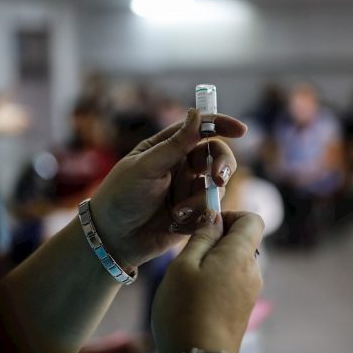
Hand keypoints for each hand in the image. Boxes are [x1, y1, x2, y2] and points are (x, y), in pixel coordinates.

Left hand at [89, 109, 245, 267]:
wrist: (112, 238)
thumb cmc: (122, 196)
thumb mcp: (146, 166)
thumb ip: (175, 143)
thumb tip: (196, 113)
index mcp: (169, 147)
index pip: (201, 129)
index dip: (222, 126)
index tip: (240, 130)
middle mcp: (183, 166)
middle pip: (217, 156)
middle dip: (222, 166)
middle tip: (218, 179)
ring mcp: (189, 190)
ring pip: (217, 187)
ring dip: (200, 199)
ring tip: (177, 212)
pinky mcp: (194, 214)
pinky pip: (211, 211)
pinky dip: (198, 217)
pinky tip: (176, 224)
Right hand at [151, 211, 263, 352]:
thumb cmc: (185, 311)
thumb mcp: (183, 266)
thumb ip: (201, 237)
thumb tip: (215, 217)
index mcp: (241, 255)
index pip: (252, 219)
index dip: (229, 215)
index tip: (204, 227)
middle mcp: (252, 271)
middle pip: (243, 240)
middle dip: (216, 240)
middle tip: (188, 256)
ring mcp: (250, 292)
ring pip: (234, 262)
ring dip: (212, 263)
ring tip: (188, 281)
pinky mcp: (243, 309)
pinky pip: (232, 281)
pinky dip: (215, 281)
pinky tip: (195, 298)